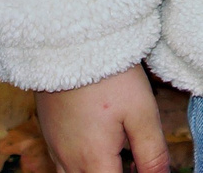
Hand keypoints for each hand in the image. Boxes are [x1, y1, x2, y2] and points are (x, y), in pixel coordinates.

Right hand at [39, 65, 167, 172]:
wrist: (70, 42)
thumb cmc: (110, 76)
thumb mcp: (142, 113)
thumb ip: (153, 153)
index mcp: (94, 160)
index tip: (145, 166)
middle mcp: (69, 161)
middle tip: (135, 160)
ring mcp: (55, 147)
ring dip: (98, 171)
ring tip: (120, 154)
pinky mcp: (49, 133)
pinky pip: (63, 164)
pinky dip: (83, 164)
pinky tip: (100, 143)